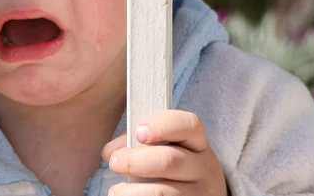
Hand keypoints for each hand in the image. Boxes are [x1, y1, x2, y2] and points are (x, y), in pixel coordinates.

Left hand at [102, 110, 226, 195]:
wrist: (199, 193)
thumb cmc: (171, 163)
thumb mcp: (161, 146)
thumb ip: (135, 140)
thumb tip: (109, 152)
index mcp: (196, 141)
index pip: (188, 124)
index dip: (162, 126)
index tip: (139, 132)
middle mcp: (203, 166)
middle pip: (170, 160)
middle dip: (136, 161)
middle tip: (115, 162)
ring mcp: (201, 192)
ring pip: (165, 193)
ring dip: (133, 192)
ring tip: (115, 191)